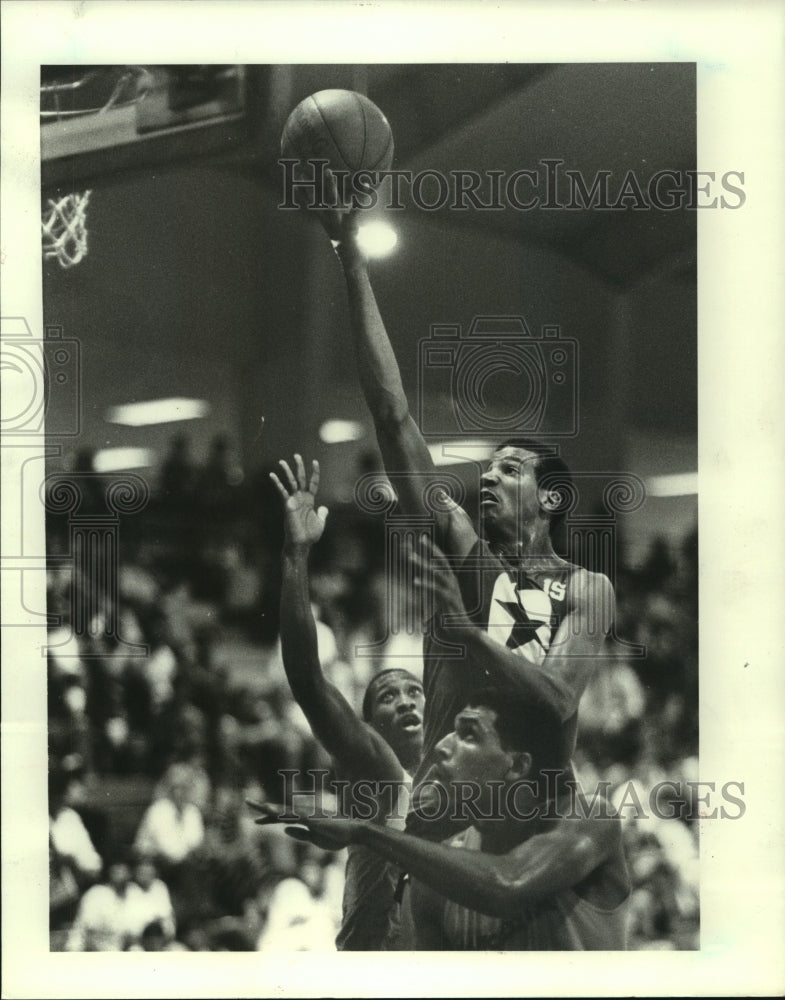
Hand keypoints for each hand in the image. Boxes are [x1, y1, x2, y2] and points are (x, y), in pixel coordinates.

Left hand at [246, 800, 362, 850]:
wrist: (354, 832)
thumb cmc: (337, 836)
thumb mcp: (315, 839)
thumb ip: (300, 834)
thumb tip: (284, 830)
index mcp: (304, 820)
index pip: (282, 818)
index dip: (268, 818)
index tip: (255, 820)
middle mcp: (304, 815)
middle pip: (280, 811)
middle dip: (263, 808)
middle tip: (247, 801)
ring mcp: (309, 816)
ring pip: (286, 811)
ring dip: (272, 809)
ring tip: (258, 805)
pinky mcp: (314, 820)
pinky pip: (297, 817)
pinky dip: (287, 814)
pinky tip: (278, 813)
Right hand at [270, 455, 327, 547]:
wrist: (301, 543)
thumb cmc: (309, 535)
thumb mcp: (320, 523)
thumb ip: (322, 514)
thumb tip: (323, 508)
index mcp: (310, 501)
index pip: (312, 483)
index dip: (314, 473)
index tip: (315, 462)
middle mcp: (301, 498)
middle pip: (301, 478)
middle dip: (299, 467)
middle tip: (297, 455)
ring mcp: (294, 501)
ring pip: (291, 482)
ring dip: (287, 471)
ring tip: (282, 461)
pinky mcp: (288, 505)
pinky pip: (282, 492)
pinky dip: (278, 483)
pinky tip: (272, 475)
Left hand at [410, 535, 468, 622]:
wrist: (464, 628)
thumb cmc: (451, 613)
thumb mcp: (442, 596)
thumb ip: (433, 587)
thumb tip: (421, 580)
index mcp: (451, 578)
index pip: (441, 560)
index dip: (433, 548)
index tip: (423, 537)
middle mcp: (452, 580)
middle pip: (441, 561)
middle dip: (431, 548)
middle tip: (421, 538)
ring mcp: (451, 589)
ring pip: (436, 572)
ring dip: (423, 563)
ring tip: (410, 556)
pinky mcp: (448, 598)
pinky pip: (435, 589)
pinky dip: (425, 584)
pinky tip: (415, 581)